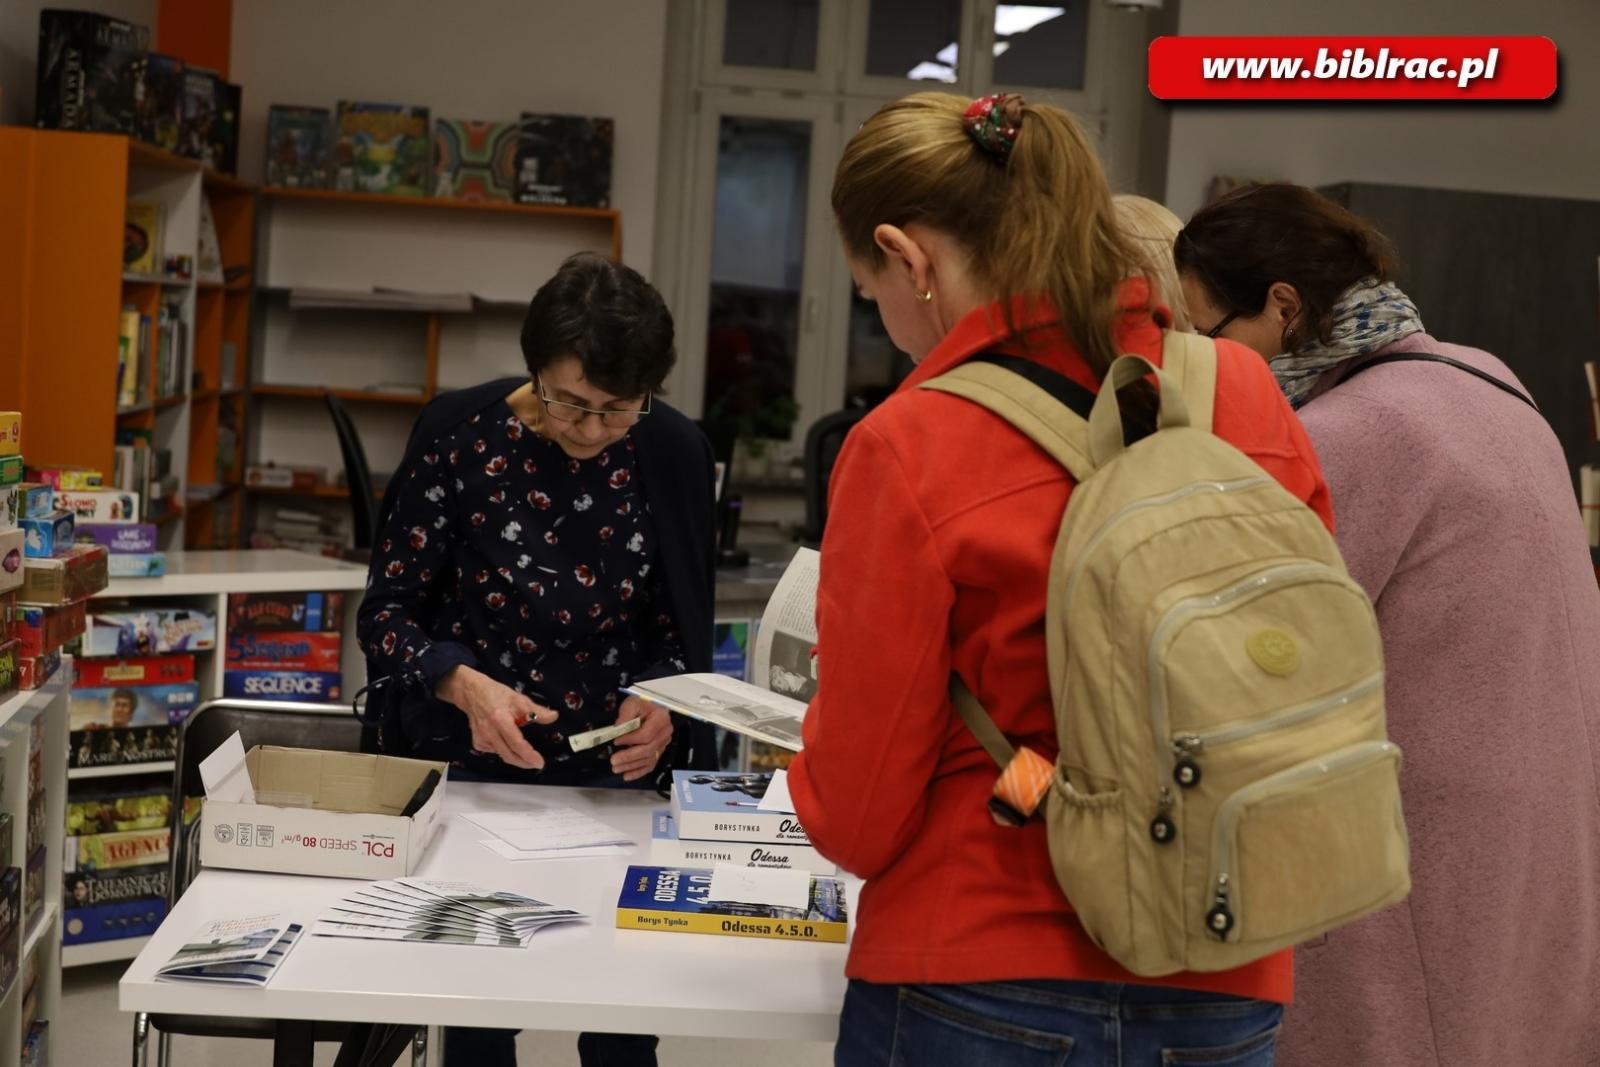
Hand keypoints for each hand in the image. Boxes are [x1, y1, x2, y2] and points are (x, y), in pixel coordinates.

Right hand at [436, 666, 556, 770]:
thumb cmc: (497, 694)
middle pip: (509, 755)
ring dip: (515, 757)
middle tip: (536, 763)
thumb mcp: (519, 699)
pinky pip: (494, 751)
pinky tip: (507, 743)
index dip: (529, 755)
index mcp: (500, 719)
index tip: (539, 762)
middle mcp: (489, 731)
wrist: (472, 693)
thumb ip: (537, 711)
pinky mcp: (477, 742)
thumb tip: (554, 716)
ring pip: (502, 755)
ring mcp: (481, 738)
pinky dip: (503, 750)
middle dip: (524, 762)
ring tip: (526, 755)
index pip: (516, 743)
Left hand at [610, 696, 672, 781]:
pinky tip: (627, 776)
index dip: (630, 740)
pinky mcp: (659, 750)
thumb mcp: (632, 704)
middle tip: (613, 761)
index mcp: (661, 719)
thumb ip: (625, 717)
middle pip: (648, 749)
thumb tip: (618, 731)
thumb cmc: (641, 703)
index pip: (646, 735)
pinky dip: (639, 771)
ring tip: (616, 769)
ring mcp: (664, 743)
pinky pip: (650, 764)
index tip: (616, 741)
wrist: (649, 706)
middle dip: (629, 757)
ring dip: (632, 766)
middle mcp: (666, 733)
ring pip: (648, 759)